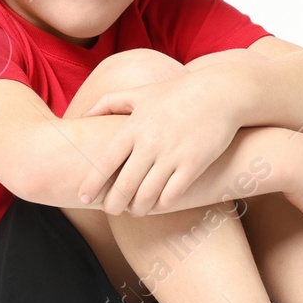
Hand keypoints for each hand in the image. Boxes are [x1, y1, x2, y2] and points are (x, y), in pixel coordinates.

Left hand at [78, 69, 240, 214]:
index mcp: (133, 127)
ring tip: (136, 210)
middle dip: (113, 205)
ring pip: (147, 195)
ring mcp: (172, 155)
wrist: (220, 92)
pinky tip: (159, 204)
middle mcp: (150, 143)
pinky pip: (172, 195)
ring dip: (138, 209)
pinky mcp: (194, 164)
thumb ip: (109, 102)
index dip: (92, 184)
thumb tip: (83, 114)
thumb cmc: (177, 93)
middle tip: (111, 210)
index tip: (83, 198)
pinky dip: (161, 205)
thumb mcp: (140, 92)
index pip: (106, 162)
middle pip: (124, 186)